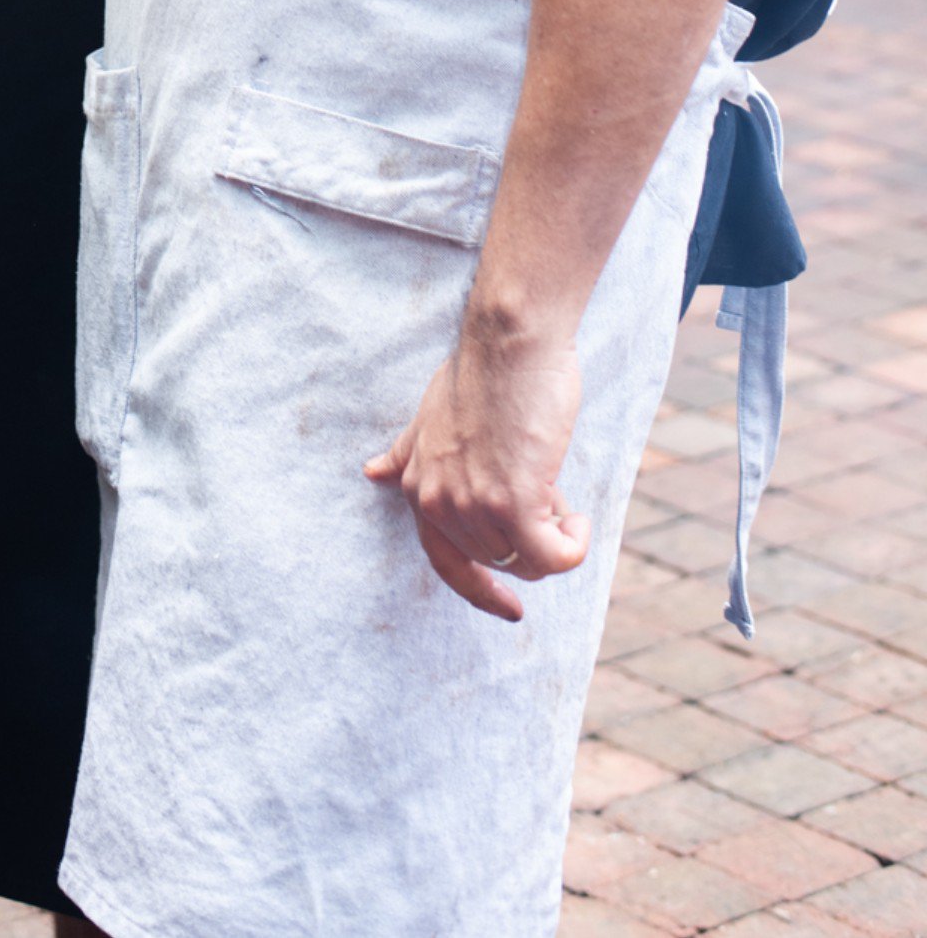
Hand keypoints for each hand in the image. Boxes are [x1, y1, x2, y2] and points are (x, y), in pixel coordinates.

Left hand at [364, 323, 589, 621]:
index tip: (511, 608)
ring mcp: (475, 507)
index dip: (481, 591)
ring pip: (531, 561)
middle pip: (502, 561)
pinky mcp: (514, 504)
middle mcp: (439, 504)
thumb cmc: (480, 372)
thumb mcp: (430, 417)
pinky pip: (554, 558)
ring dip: (554, 531)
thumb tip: (371, 473)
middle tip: (543, 486)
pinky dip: (574, 546)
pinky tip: (578, 519)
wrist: (509, 341)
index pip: (446, 565)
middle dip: (531, 533)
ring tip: (552, 480)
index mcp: (419, 488)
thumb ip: (406, 454)